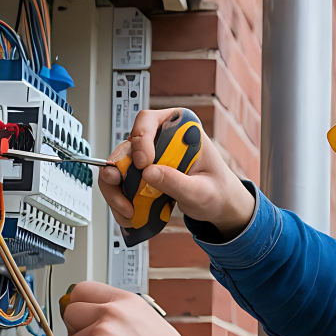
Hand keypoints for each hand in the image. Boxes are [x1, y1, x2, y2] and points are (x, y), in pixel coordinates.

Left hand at [62, 282, 209, 335]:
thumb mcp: (153, 326)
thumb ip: (127, 319)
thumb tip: (109, 324)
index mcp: (128, 302)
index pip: (85, 290)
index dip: (80, 307)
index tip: (80, 319)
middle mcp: (114, 311)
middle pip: (71, 312)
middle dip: (76, 332)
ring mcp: (103, 331)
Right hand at [99, 108, 255, 240]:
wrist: (218, 206)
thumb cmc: (217, 191)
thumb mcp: (202, 191)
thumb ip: (177, 182)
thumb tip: (148, 173)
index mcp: (180, 129)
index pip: (150, 121)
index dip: (141, 138)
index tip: (143, 163)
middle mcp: (160, 139)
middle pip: (128, 146)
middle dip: (119, 168)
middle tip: (117, 184)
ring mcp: (149, 158)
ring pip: (120, 166)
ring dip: (117, 189)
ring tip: (128, 211)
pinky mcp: (143, 175)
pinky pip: (123, 184)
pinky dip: (121, 200)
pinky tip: (130, 214)